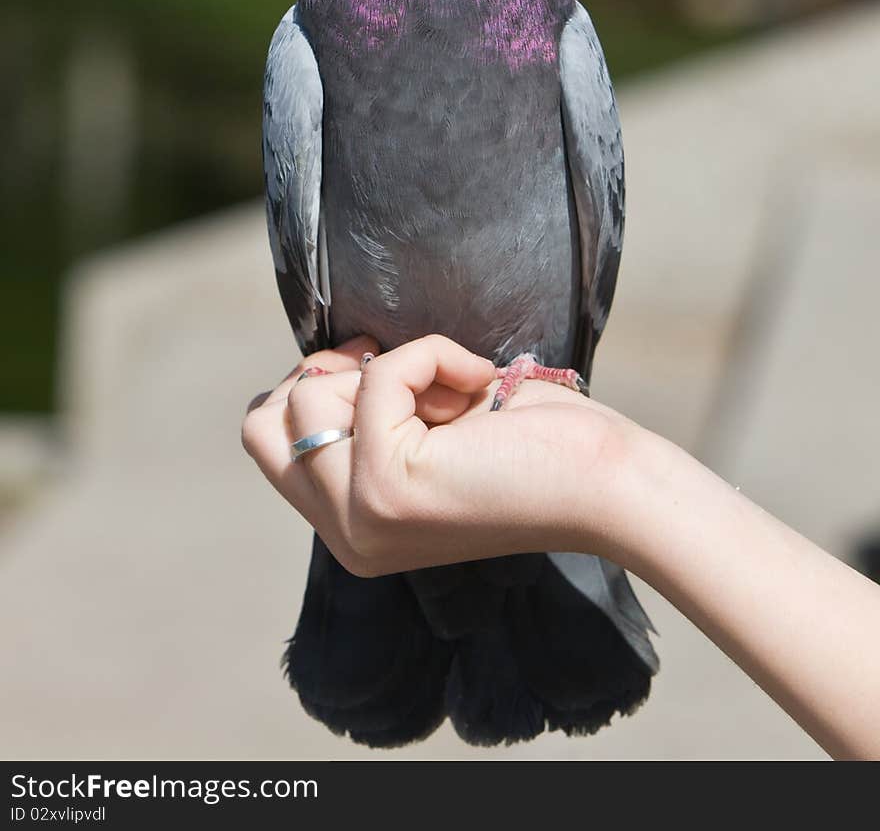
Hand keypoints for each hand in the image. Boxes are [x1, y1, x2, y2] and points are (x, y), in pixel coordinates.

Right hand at [242, 334, 642, 575]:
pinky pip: (379, 377)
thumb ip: (361, 416)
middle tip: (413, 382)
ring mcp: (360, 518)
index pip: (269, 441)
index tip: (382, 374)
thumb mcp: (425, 427)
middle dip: (334, 374)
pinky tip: (480, 383)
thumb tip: (315, 364)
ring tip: (453, 392)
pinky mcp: (386, 489)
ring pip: (308, 395)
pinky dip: (433, 354)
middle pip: (266, 420)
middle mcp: (346, 535)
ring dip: (389, 366)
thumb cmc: (533, 441)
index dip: (316, 385)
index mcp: (351, 525)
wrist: (608, 478)